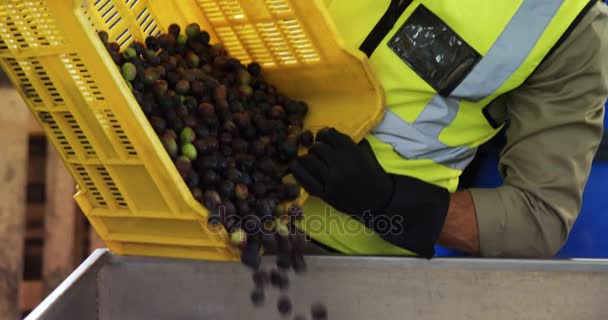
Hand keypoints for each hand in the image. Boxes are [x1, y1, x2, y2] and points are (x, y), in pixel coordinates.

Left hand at [289, 128, 450, 257]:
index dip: (322, 134)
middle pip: (316, 147)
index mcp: (351, 150)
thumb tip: (327, 132)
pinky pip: (305, 180)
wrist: (378, 199)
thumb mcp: (365, 151)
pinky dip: (297, 171)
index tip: (322, 138)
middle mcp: (341, 163)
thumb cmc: (372, 173)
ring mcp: (332, 179)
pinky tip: (295, 167)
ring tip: (309, 161)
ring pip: (308, 161)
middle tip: (317, 152)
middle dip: (315, 147)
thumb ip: (349, 140)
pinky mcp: (325, 194)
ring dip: (306, 159)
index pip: (328, 134)